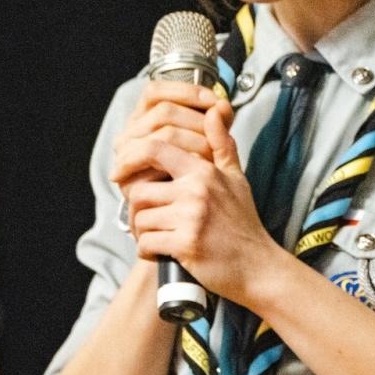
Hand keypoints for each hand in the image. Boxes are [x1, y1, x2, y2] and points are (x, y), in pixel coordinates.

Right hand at [110, 79, 220, 197]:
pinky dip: (182, 161)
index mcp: (144, 118)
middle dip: (198, 121)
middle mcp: (130, 132)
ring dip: (195, 141)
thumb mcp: (212, 147)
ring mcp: (126, 153)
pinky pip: (157, 161)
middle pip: (164, 111)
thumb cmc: (198, 177)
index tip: (217, 103)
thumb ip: (219, 126)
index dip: (187, 92)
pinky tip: (198, 166)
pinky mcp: (128, 176)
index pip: (154, 91)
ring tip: (212, 156)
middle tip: (219, 137)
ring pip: (164, 133)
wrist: (185, 217)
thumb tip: (222, 107)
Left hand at [114, 86, 277, 301]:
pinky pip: (146, 243)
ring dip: (143, 233)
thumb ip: (221, 144)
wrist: (256, 264)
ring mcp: (191, 217)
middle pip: (139, 191)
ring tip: (159, 238)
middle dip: (138, 210)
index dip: (130, 158)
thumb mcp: (236, 177)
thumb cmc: (243, 222)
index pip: (156, 149)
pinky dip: (148, 251)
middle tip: (147, 221)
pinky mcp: (186, 244)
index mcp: (204, 171)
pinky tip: (163, 252)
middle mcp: (197, 190)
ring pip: (140, 220)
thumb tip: (214, 110)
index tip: (119, 172)